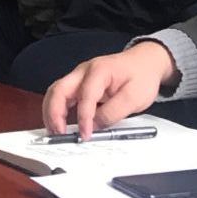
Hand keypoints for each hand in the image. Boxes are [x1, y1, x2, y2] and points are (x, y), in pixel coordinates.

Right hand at [42, 41, 176, 137]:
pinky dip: (57, 110)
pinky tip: (60, 123)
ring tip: (55, 131)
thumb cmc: (141, 77)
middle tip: (58, 132)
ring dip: (52, 112)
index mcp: (99, 71)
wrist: (145, 63)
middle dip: (54, 112)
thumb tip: (96, 125)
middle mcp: (83, 71)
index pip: (86, 96)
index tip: (85, 135)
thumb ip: (114, 112)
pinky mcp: (79, 84)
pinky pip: (61, 96)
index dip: (84, 118)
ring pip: (56, 92)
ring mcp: (79, 77)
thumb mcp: (135, 97)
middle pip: (59, 89)